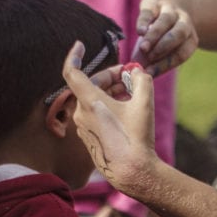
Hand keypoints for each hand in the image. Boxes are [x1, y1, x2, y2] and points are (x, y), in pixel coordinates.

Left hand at [62, 42, 158, 195]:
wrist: (131, 171)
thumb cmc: (136, 138)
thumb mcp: (144, 103)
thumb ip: (142, 80)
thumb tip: (137, 73)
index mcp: (89, 101)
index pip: (72, 71)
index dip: (74, 55)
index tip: (80, 45)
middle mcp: (81, 113)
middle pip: (90, 84)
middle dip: (110, 77)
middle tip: (131, 76)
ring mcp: (83, 126)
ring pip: (94, 99)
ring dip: (112, 92)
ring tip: (133, 94)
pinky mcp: (89, 137)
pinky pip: (95, 113)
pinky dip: (109, 106)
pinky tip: (127, 111)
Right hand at [133, 0, 198, 76]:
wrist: (168, 6)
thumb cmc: (163, 36)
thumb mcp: (162, 49)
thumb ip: (152, 60)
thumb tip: (139, 72)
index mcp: (190, 40)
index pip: (181, 54)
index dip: (165, 64)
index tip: (149, 73)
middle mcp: (184, 24)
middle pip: (178, 35)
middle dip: (163, 47)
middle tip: (148, 57)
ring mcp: (171, 11)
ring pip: (166, 21)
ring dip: (154, 36)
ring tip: (143, 48)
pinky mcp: (155, 2)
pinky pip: (150, 12)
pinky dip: (144, 22)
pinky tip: (139, 32)